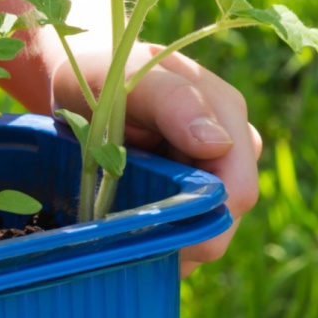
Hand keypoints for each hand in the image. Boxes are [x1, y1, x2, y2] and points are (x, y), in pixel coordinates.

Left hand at [52, 44, 262, 276]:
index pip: (237, 190)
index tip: (150, 229)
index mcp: (226, 115)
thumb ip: (172, 101)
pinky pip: (186, 236)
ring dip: (165, 244)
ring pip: (205, 235)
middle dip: (180, 238)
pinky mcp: (191, 194)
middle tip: (123, 237)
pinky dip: (158, 244)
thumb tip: (218, 144)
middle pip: (224, 221)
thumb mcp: (127, 76)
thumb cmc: (104, 72)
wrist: (81, 83)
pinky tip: (127, 234)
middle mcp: (230, 149)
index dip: (202, 220)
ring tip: (119, 232)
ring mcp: (213, 174)